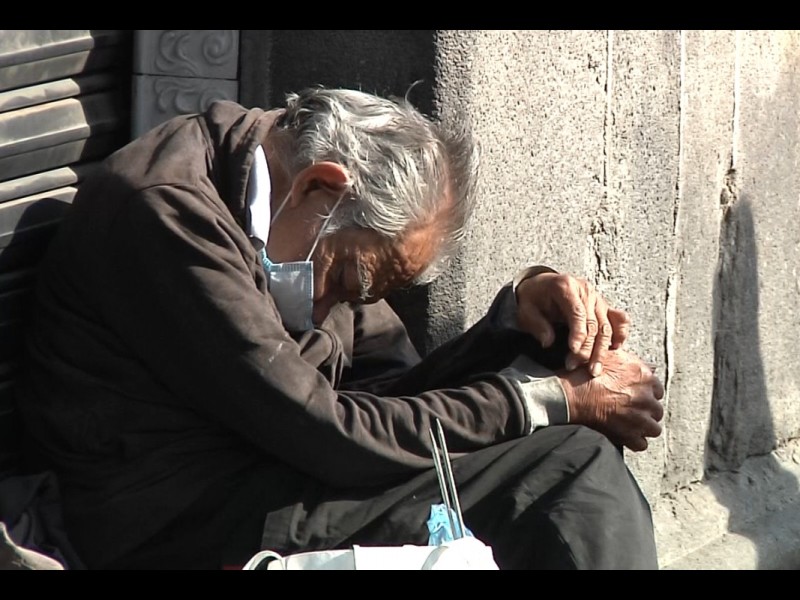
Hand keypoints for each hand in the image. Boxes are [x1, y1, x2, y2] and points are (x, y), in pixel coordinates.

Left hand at [515, 271, 629, 376]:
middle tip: (575, 365)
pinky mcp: (603, 306)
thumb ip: (538, 326)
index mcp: (566, 287)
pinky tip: (615, 349)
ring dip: (602, 350)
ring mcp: (597, 298)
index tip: (574, 351)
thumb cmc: (533, 299)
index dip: (578, 334)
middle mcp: (585, 290)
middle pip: (594, 323)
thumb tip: (548, 343)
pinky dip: (620, 334)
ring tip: (593, 369)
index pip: (577, 313)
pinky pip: (618, 319)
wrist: (540, 286)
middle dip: (587, 348)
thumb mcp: (526, 311)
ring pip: (606, 326)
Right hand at [556, 349, 663, 451]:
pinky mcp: (630, 434)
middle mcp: (646, 398)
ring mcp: (640, 418)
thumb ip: (631, 362)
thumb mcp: (610, 357)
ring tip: (629, 425)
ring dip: (643, 427)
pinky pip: (641, 444)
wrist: (572, 394)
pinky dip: (633, 441)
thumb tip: (646, 366)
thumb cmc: (586, 375)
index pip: (657, 390)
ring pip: (653, 428)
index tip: (636, 397)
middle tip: (631, 411)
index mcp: (644, 377)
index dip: (646, 395)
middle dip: (645, 412)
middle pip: (656, 410)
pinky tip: (624, 435)